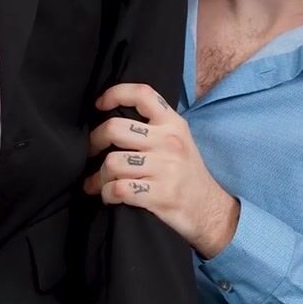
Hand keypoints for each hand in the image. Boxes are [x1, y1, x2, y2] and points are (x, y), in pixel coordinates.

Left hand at [83, 83, 240, 258]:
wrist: (211, 210)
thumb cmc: (187, 174)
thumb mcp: (178, 140)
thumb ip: (153, 126)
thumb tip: (111, 118)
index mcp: (173, 124)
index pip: (142, 93)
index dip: (115, 93)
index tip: (100, 105)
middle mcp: (169, 142)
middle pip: (114, 129)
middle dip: (94, 142)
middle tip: (91, 153)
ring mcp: (165, 169)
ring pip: (112, 163)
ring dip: (98, 176)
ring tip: (97, 183)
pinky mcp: (161, 195)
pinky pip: (119, 189)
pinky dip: (107, 194)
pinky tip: (109, 196)